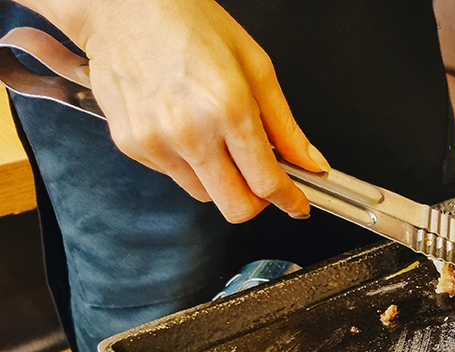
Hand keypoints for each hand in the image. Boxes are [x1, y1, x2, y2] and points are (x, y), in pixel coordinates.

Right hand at [40, 0, 327, 222]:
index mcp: (228, 109)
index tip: (297, 204)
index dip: (289, 200)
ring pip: (204, 196)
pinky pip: (172, 176)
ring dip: (221, 182)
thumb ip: (286, 126)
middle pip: (235, 208)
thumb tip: (310, 164)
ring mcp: (156, 143)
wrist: (121, 5)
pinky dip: (188, 164)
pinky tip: (186, 129)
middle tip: (260, 179)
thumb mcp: (256, 67)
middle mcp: (190, 132)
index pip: (266, 183)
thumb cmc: (188, 24)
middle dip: (256, 201)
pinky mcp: (131, 145)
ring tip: (218, 142)